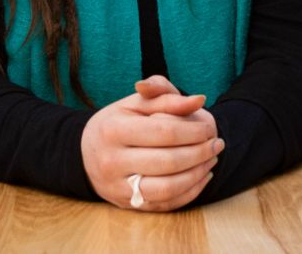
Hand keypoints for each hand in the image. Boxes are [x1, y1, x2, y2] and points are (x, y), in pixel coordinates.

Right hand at [80, 75, 222, 211]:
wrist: (84, 152)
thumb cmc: (117, 122)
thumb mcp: (135, 103)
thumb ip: (167, 97)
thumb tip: (199, 99)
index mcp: (113, 129)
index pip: (164, 132)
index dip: (193, 131)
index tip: (209, 129)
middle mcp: (112, 161)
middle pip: (168, 162)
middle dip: (200, 153)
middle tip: (217, 145)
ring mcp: (118, 187)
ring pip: (167, 188)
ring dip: (197, 175)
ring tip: (211, 160)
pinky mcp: (127, 204)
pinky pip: (165, 204)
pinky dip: (189, 192)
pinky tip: (201, 177)